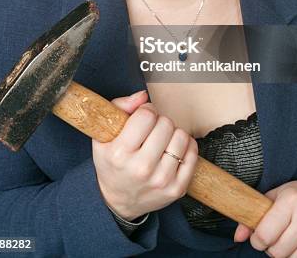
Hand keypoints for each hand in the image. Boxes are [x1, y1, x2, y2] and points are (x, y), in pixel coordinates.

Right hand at [92, 89, 198, 220]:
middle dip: (159, 122)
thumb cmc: (112, 163)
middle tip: (151, 131)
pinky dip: (186, 146)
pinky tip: (172, 150)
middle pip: (166, 124)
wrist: (118, 201)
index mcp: (120, 153)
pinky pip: (193, 153)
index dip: (146, 111)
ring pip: (181, 136)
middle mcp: (141, 168)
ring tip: (162, 141)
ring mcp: (161, 180)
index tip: (142, 118)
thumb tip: (143, 96)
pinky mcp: (177, 189)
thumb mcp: (103, 136)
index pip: (146, 116)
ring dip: (173, 134)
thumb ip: (120, 107)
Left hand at [234, 180, 296, 256]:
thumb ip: (256, 215)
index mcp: (292, 200)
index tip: (261, 237)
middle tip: (279, 238)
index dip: (258, 240)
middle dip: (273, 249)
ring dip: (289, 255)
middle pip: (277, 253)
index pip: (264, 235)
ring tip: (293, 241)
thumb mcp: (279, 196)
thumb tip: (238, 237)